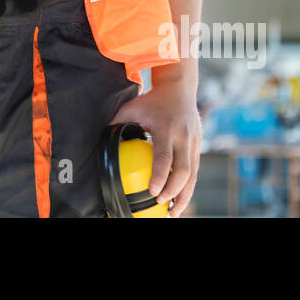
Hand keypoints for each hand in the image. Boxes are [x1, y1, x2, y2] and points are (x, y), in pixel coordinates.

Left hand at [110, 75, 200, 216]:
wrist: (179, 87)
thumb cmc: (151, 99)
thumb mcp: (131, 108)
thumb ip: (117, 124)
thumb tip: (101, 141)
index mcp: (166, 128)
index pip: (164, 157)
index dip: (159, 177)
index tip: (153, 192)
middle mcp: (183, 136)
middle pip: (183, 171)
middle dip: (173, 191)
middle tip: (160, 203)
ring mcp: (194, 142)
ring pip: (193, 175)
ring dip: (185, 196)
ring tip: (173, 212)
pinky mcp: (199, 145)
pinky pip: (195, 170)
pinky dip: (188, 187)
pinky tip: (180, 199)